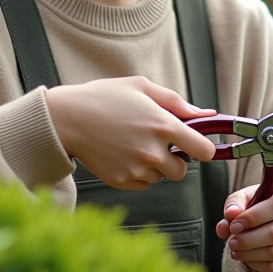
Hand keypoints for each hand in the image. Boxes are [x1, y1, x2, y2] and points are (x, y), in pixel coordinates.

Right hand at [46, 76, 215, 190]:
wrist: (67, 118)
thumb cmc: (104, 97)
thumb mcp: (142, 87)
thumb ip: (176, 102)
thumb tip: (205, 114)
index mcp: (164, 125)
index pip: (204, 151)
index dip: (204, 148)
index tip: (196, 144)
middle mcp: (153, 151)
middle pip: (182, 171)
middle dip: (175, 159)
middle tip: (156, 143)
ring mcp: (136, 169)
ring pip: (160, 177)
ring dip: (154, 166)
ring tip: (133, 145)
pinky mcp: (121, 181)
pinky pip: (142, 184)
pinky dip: (137, 174)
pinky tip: (123, 155)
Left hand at [216, 184, 272, 271]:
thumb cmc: (259, 206)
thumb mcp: (246, 198)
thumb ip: (235, 203)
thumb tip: (230, 214)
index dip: (254, 217)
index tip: (234, 225)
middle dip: (248, 240)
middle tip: (231, 242)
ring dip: (250, 254)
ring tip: (234, 251)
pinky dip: (257, 265)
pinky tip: (246, 258)